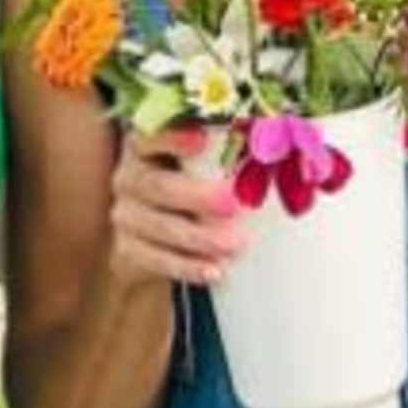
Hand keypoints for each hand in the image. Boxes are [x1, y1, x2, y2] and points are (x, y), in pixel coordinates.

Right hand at [108, 125, 263, 291]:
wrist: (155, 237)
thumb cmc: (191, 184)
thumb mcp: (200, 164)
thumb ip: (222, 153)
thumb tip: (282, 146)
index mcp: (146, 147)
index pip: (148, 136)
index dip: (171, 137)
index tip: (203, 139)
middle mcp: (129, 178)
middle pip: (156, 185)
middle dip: (197, 196)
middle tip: (235, 204)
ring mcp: (125, 216)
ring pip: (159, 226)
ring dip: (200, 237)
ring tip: (237, 244)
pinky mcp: (127, 251)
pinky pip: (156, 260)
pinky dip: (187, 267)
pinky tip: (216, 271)